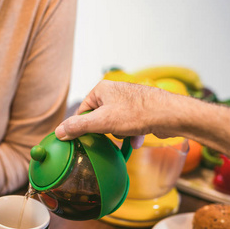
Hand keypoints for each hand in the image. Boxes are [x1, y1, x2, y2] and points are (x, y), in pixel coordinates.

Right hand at [55, 80, 173, 147]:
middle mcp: (115, 92)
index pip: (83, 110)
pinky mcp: (141, 110)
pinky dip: (131, 134)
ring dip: (118, 133)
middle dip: (104, 131)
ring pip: (114, 122)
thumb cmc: (137, 113)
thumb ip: (78, 126)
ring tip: (126, 135)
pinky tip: (136, 139)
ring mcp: (129, 100)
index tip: (86, 138)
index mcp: (102, 89)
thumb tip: (59, 131)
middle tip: (109, 136)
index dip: (84, 126)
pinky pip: (129, 124)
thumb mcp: (102, 122)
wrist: (170, 115)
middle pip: (99, 117)